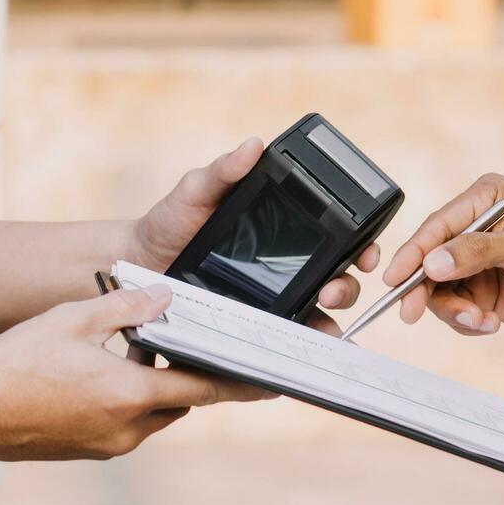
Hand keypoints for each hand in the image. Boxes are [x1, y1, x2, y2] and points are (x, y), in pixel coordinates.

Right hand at [0, 286, 271, 460]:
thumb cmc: (15, 365)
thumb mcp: (74, 318)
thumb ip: (126, 306)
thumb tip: (166, 294)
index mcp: (130, 394)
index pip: (204, 388)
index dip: (240, 383)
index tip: (272, 382)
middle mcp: (126, 428)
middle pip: (180, 401)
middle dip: (187, 375)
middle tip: (188, 346)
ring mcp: (107, 446)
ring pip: (152, 414)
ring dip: (153, 388)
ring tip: (132, 355)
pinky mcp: (89, 452)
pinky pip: (125, 426)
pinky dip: (128, 402)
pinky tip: (102, 377)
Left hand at [127, 138, 377, 332]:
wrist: (137, 262)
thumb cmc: (171, 222)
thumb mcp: (197, 192)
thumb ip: (223, 171)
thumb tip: (252, 146)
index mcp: (287, 233)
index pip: (339, 240)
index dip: (363, 247)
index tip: (366, 255)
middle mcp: (288, 268)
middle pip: (338, 282)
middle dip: (347, 289)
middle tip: (331, 291)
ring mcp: (274, 302)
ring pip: (318, 318)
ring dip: (330, 326)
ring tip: (322, 330)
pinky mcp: (253, 331)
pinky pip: (283, 345)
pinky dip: (297, 354)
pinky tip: (299, 359)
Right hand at [383, 174, 503, 334]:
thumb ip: (478, 252)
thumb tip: (433, 262)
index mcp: (485, 200)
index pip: (437, 226)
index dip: (412, 253)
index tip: (395, 279)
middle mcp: (475, 229)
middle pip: (429, 260)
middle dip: (423, 289)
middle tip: (412, 312)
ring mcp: (477, 262)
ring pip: (439, 290)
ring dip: (453, 311)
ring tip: (479, 320)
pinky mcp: (483, 290)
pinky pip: (458, 310)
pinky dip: (467, 322)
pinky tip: (489, 323)